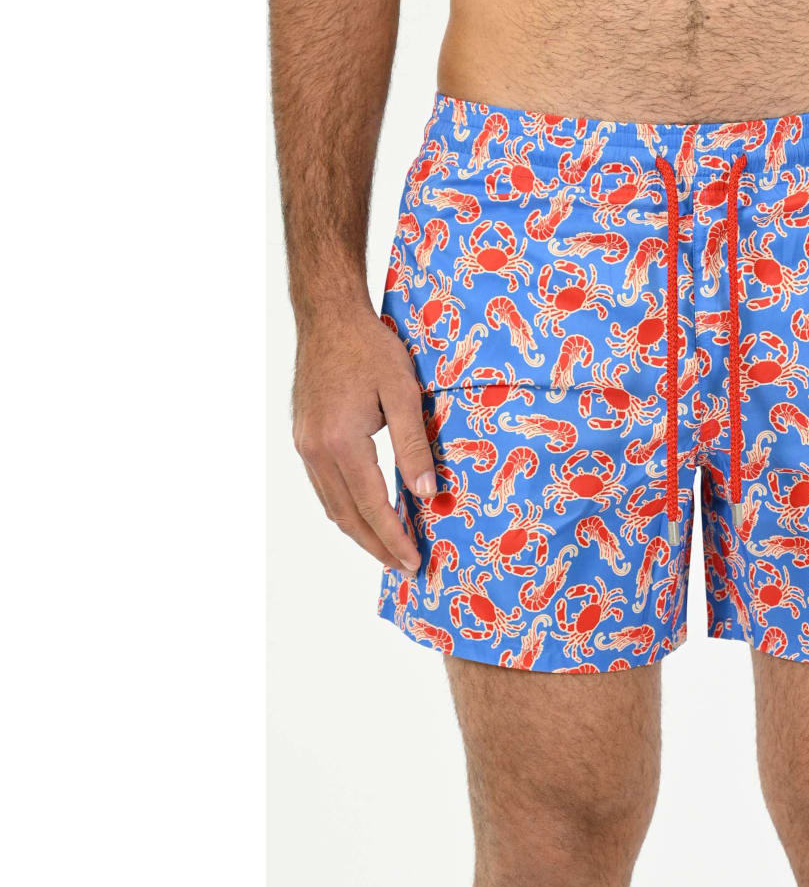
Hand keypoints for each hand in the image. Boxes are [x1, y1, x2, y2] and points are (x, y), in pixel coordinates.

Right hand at [292, 308, 435, 574]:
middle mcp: (316, 450)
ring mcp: (305, 446)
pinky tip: (367, 514)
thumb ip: (414, 446)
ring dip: (360, 532)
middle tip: (405, 568)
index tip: (414, 563)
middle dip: (377, 546)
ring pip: (332, 505)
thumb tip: (427, 494)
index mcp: (341, 442)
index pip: (372, 506)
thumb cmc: (371, 347)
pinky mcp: (304, 439)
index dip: (394, 538)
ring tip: (389, 550)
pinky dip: (346, 509)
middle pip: (347, 516)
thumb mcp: (404, 392)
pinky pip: (325, 487)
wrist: (328, 317)